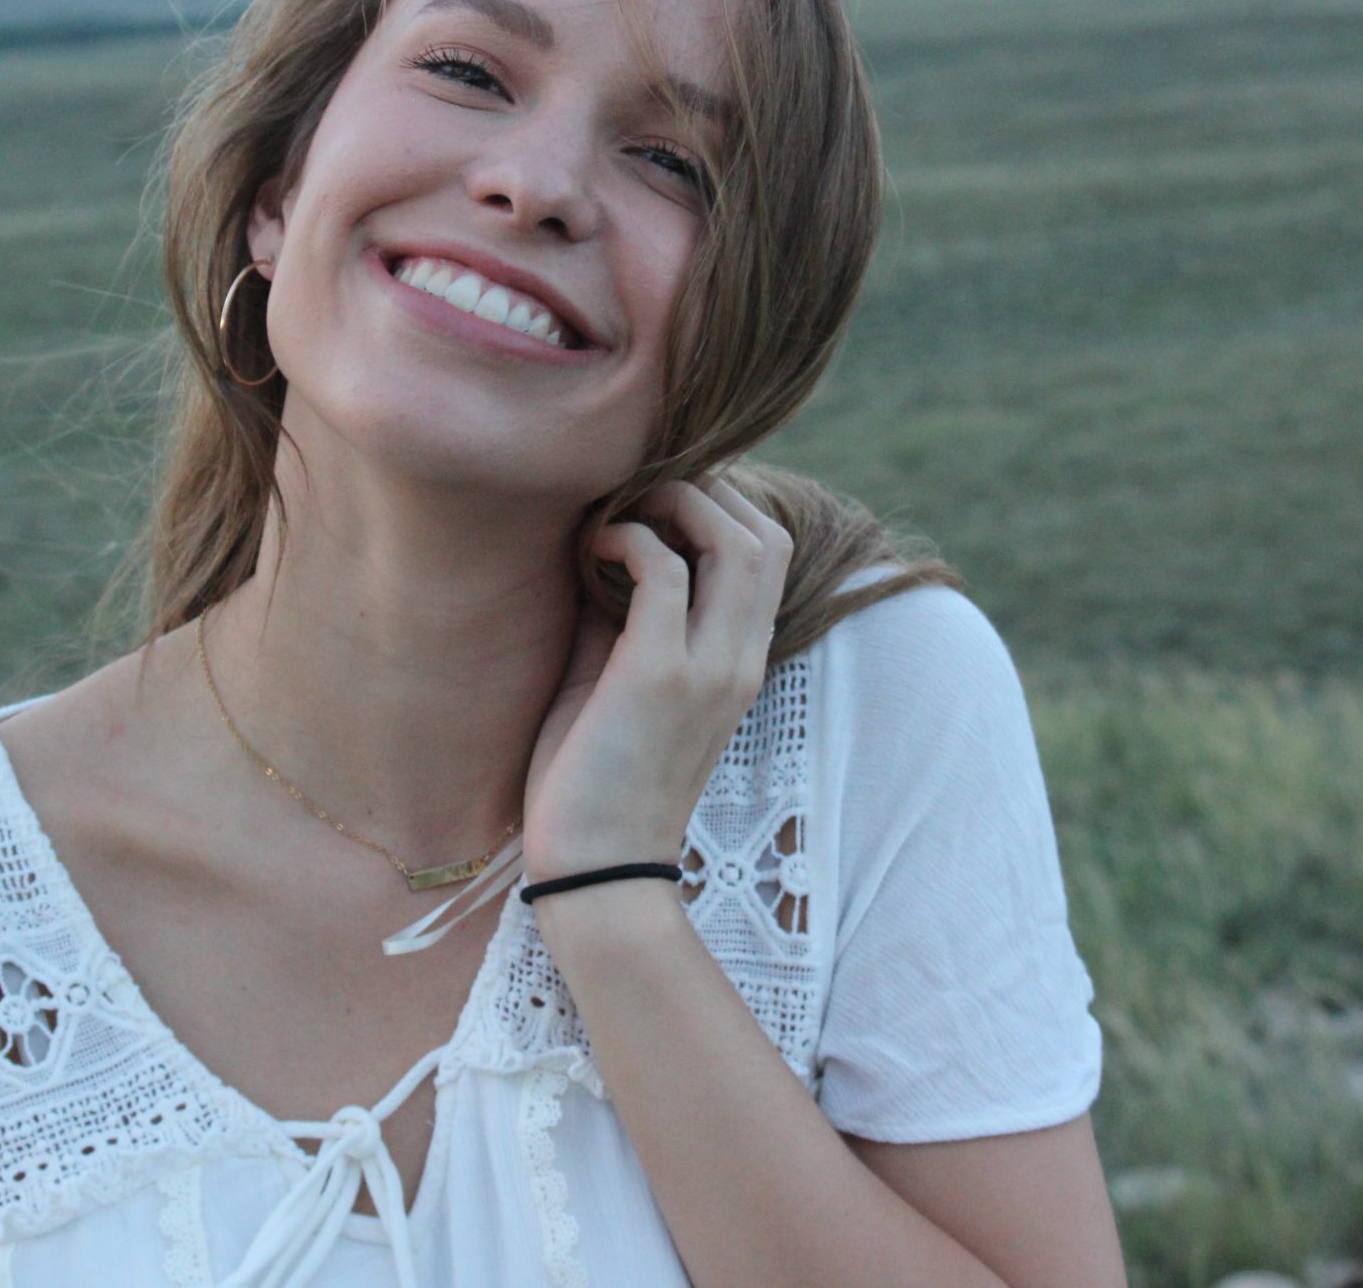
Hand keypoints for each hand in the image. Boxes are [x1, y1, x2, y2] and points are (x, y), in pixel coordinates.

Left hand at [522, 473, 793, 882]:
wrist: (593, 870)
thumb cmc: (595, 781)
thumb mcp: (619, 684)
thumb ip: (626, 619)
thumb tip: (606, 553)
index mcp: (738, 664)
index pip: (769, 556)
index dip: (723, 508)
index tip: (657, 501)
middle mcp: (739, 661)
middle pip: (767, 537)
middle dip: (708, 491)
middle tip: (641, 492)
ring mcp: (707, 668)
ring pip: (738, 542)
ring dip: (681, 504)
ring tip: (626, 509)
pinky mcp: (659, 675)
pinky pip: (664, 570)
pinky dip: (631, 538)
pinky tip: (595, 548)